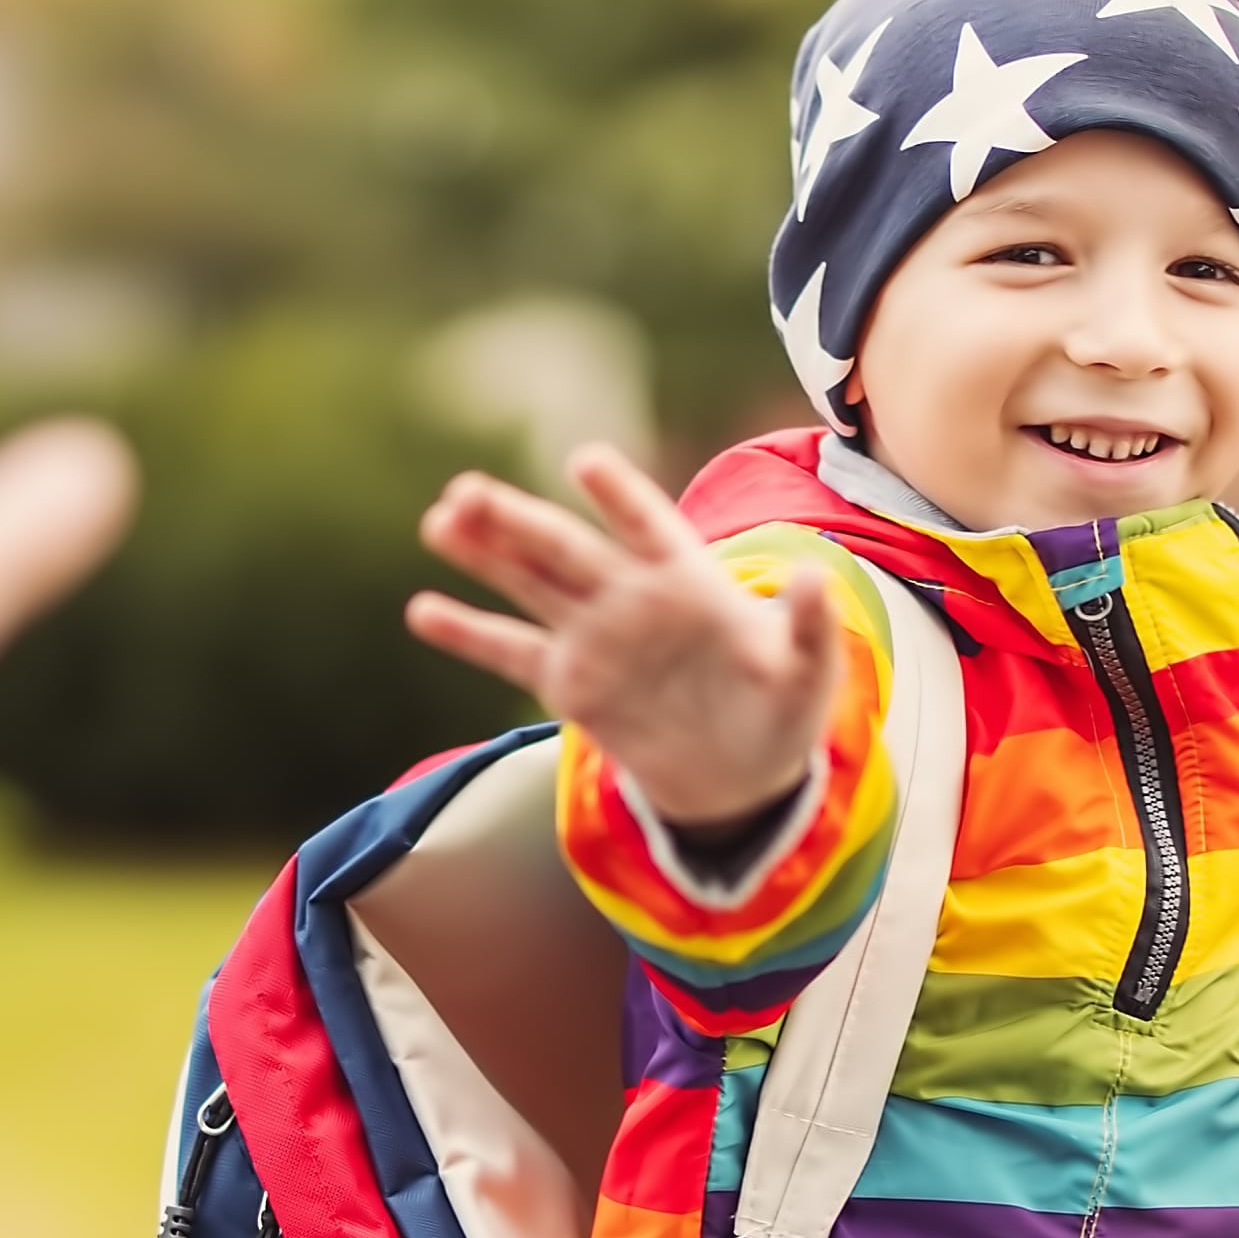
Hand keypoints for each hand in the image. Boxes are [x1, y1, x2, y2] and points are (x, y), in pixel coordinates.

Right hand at [408, 447, 839, 824]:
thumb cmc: (781, 710)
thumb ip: (808, 625)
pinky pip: (512, 652)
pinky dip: (469, 633)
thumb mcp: (808, 672)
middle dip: (518, 521)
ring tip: (440, 519)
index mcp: (688, 579)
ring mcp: (596, 636)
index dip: (619, 496)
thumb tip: (815, 574)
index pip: (648, 526)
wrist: (742, 775)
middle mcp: (631, 596)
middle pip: (567, 549)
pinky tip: (423, 610)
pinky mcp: (572, 683)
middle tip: (466, 491)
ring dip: (485, 552)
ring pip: (530, 584)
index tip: (584, 462)